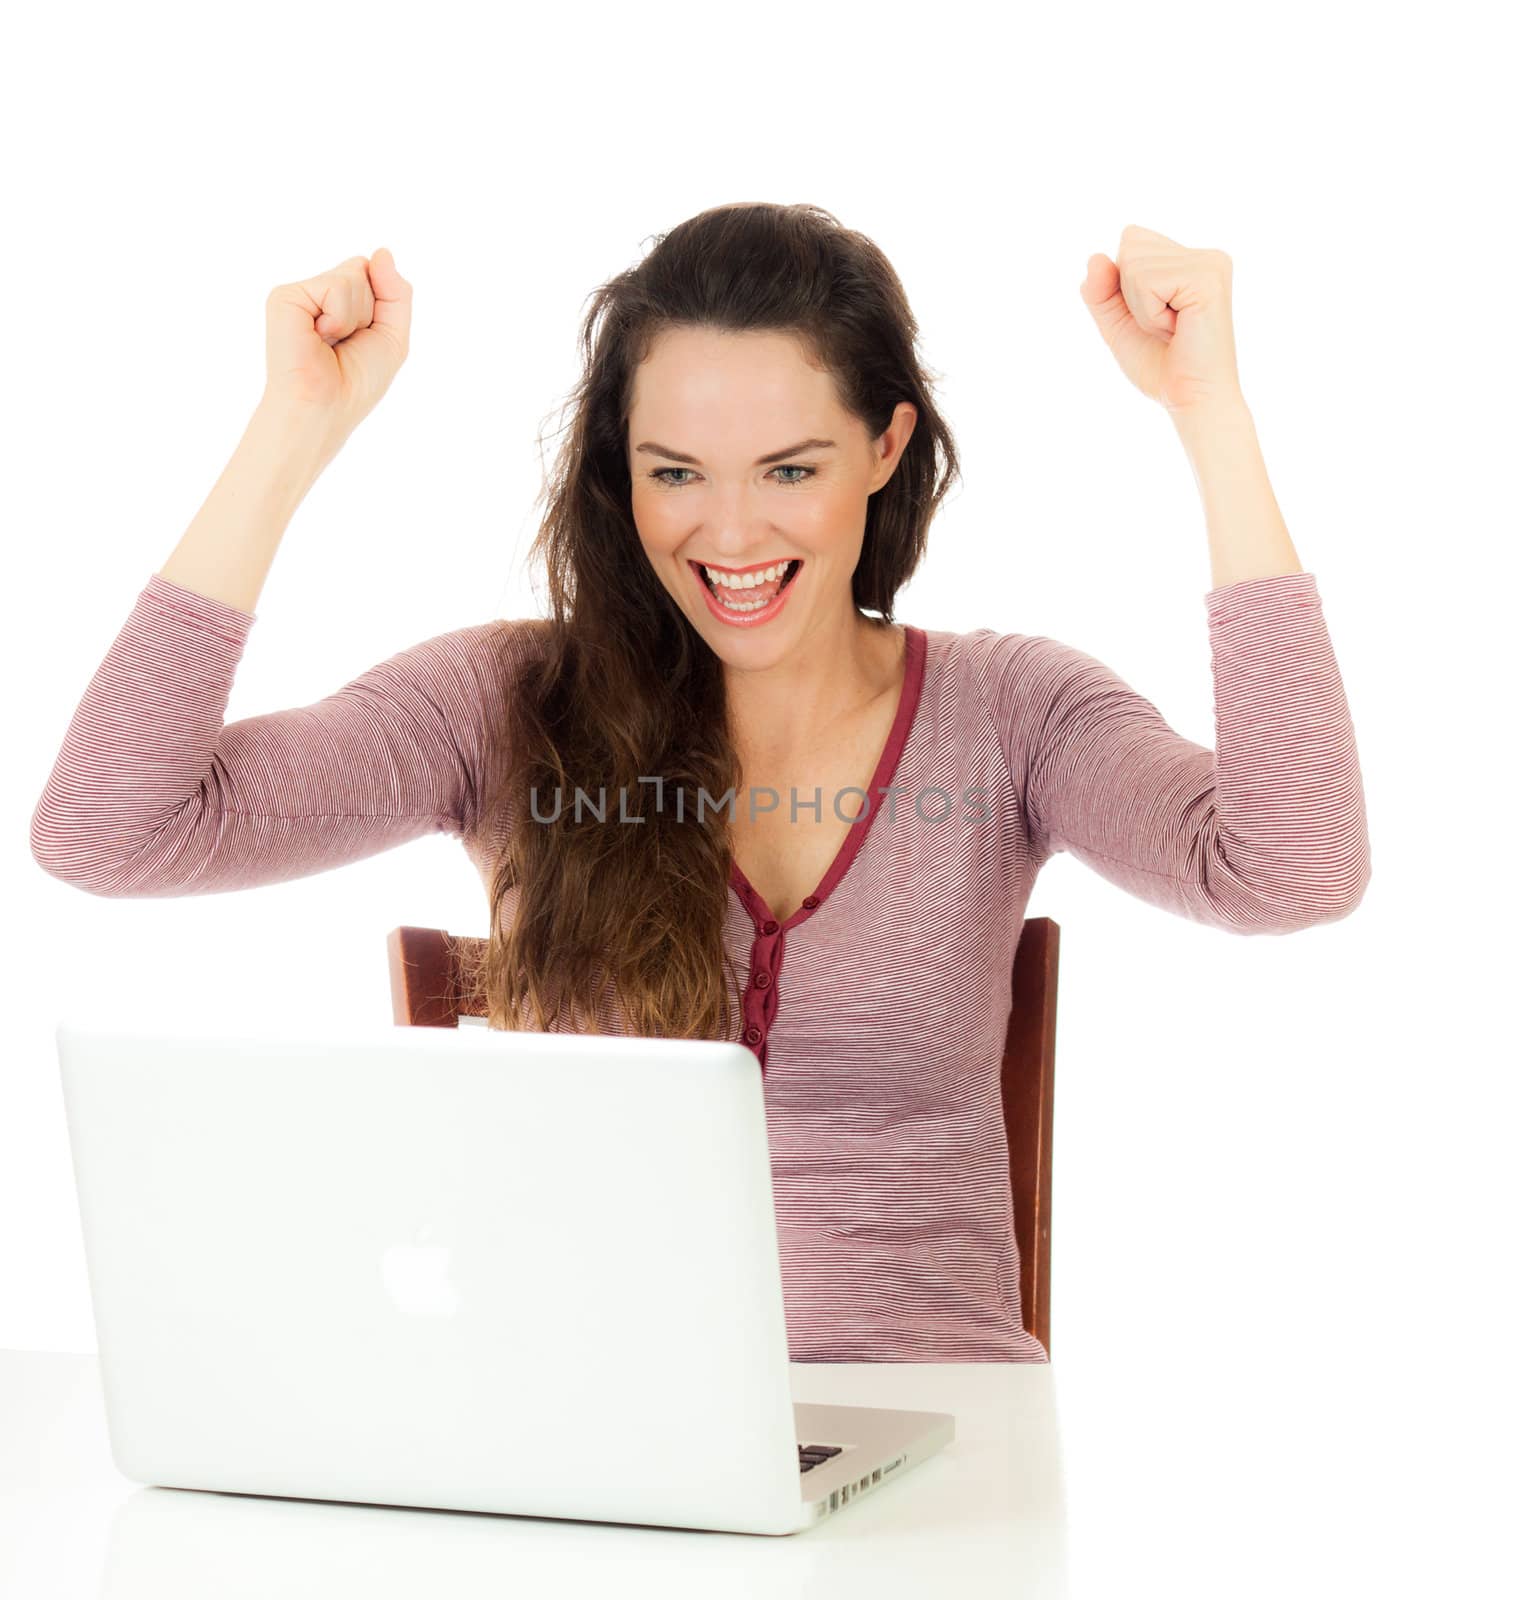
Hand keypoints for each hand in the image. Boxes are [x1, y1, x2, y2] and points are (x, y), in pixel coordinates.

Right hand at [262, 248, 412, 444]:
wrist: (325, 407)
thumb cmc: (356, 382)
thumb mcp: (393, 336)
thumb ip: (396, 292)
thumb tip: (382, 252)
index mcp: (341, 302)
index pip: (375, 274)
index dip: (382, 306)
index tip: (365, 338)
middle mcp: (318, 294)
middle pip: (364, 269)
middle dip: (370, 311)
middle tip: (346, 343)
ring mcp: (301, 294)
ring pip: (353, 276)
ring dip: (356, 317)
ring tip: (331, 342)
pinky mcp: (285, 296)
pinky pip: (335, 287)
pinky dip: (339, 317)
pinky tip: (319, 336)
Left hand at [1079, 225, 1243, 418]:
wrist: (1190, 400)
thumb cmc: (1160, 366)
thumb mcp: (1118, 322)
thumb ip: (1101, 290)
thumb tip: (1095, 256)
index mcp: (1190, 259)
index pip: (1131, 239)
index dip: (1124, 285)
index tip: (1157, 317)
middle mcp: (1206, 255)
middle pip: (1130, 243)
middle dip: (1130, 294)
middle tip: (1164, 326)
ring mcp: (1210, 263)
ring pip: (1134, 262)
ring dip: (1141, 308)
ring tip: (1172, 329)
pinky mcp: (1208, 278)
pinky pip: (1146, 281)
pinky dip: (1149, 314)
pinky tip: (1177, 329)